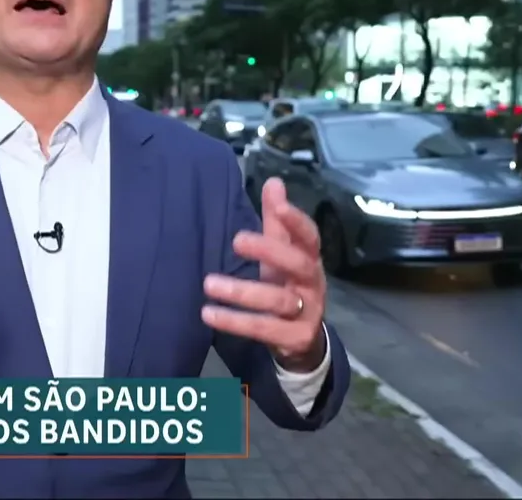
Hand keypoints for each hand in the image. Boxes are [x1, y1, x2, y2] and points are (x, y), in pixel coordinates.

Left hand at [202, 177, 327, 372]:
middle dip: (270, 250)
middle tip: (236, 240)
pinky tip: (209, 313)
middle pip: (298, 264)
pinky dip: (235, 321)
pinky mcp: (293, 338)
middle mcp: (313, 284)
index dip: (296, 221)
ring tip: (208, 283)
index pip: (309, 236)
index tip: (278, 205)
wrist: (303, 340)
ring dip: (242, 291)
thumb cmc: (288, 286)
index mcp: (310, 259)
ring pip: (278, 300)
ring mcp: (307, 313)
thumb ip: (276, 221)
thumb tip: (274, 181)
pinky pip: (264, 328)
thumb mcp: (282, 254)